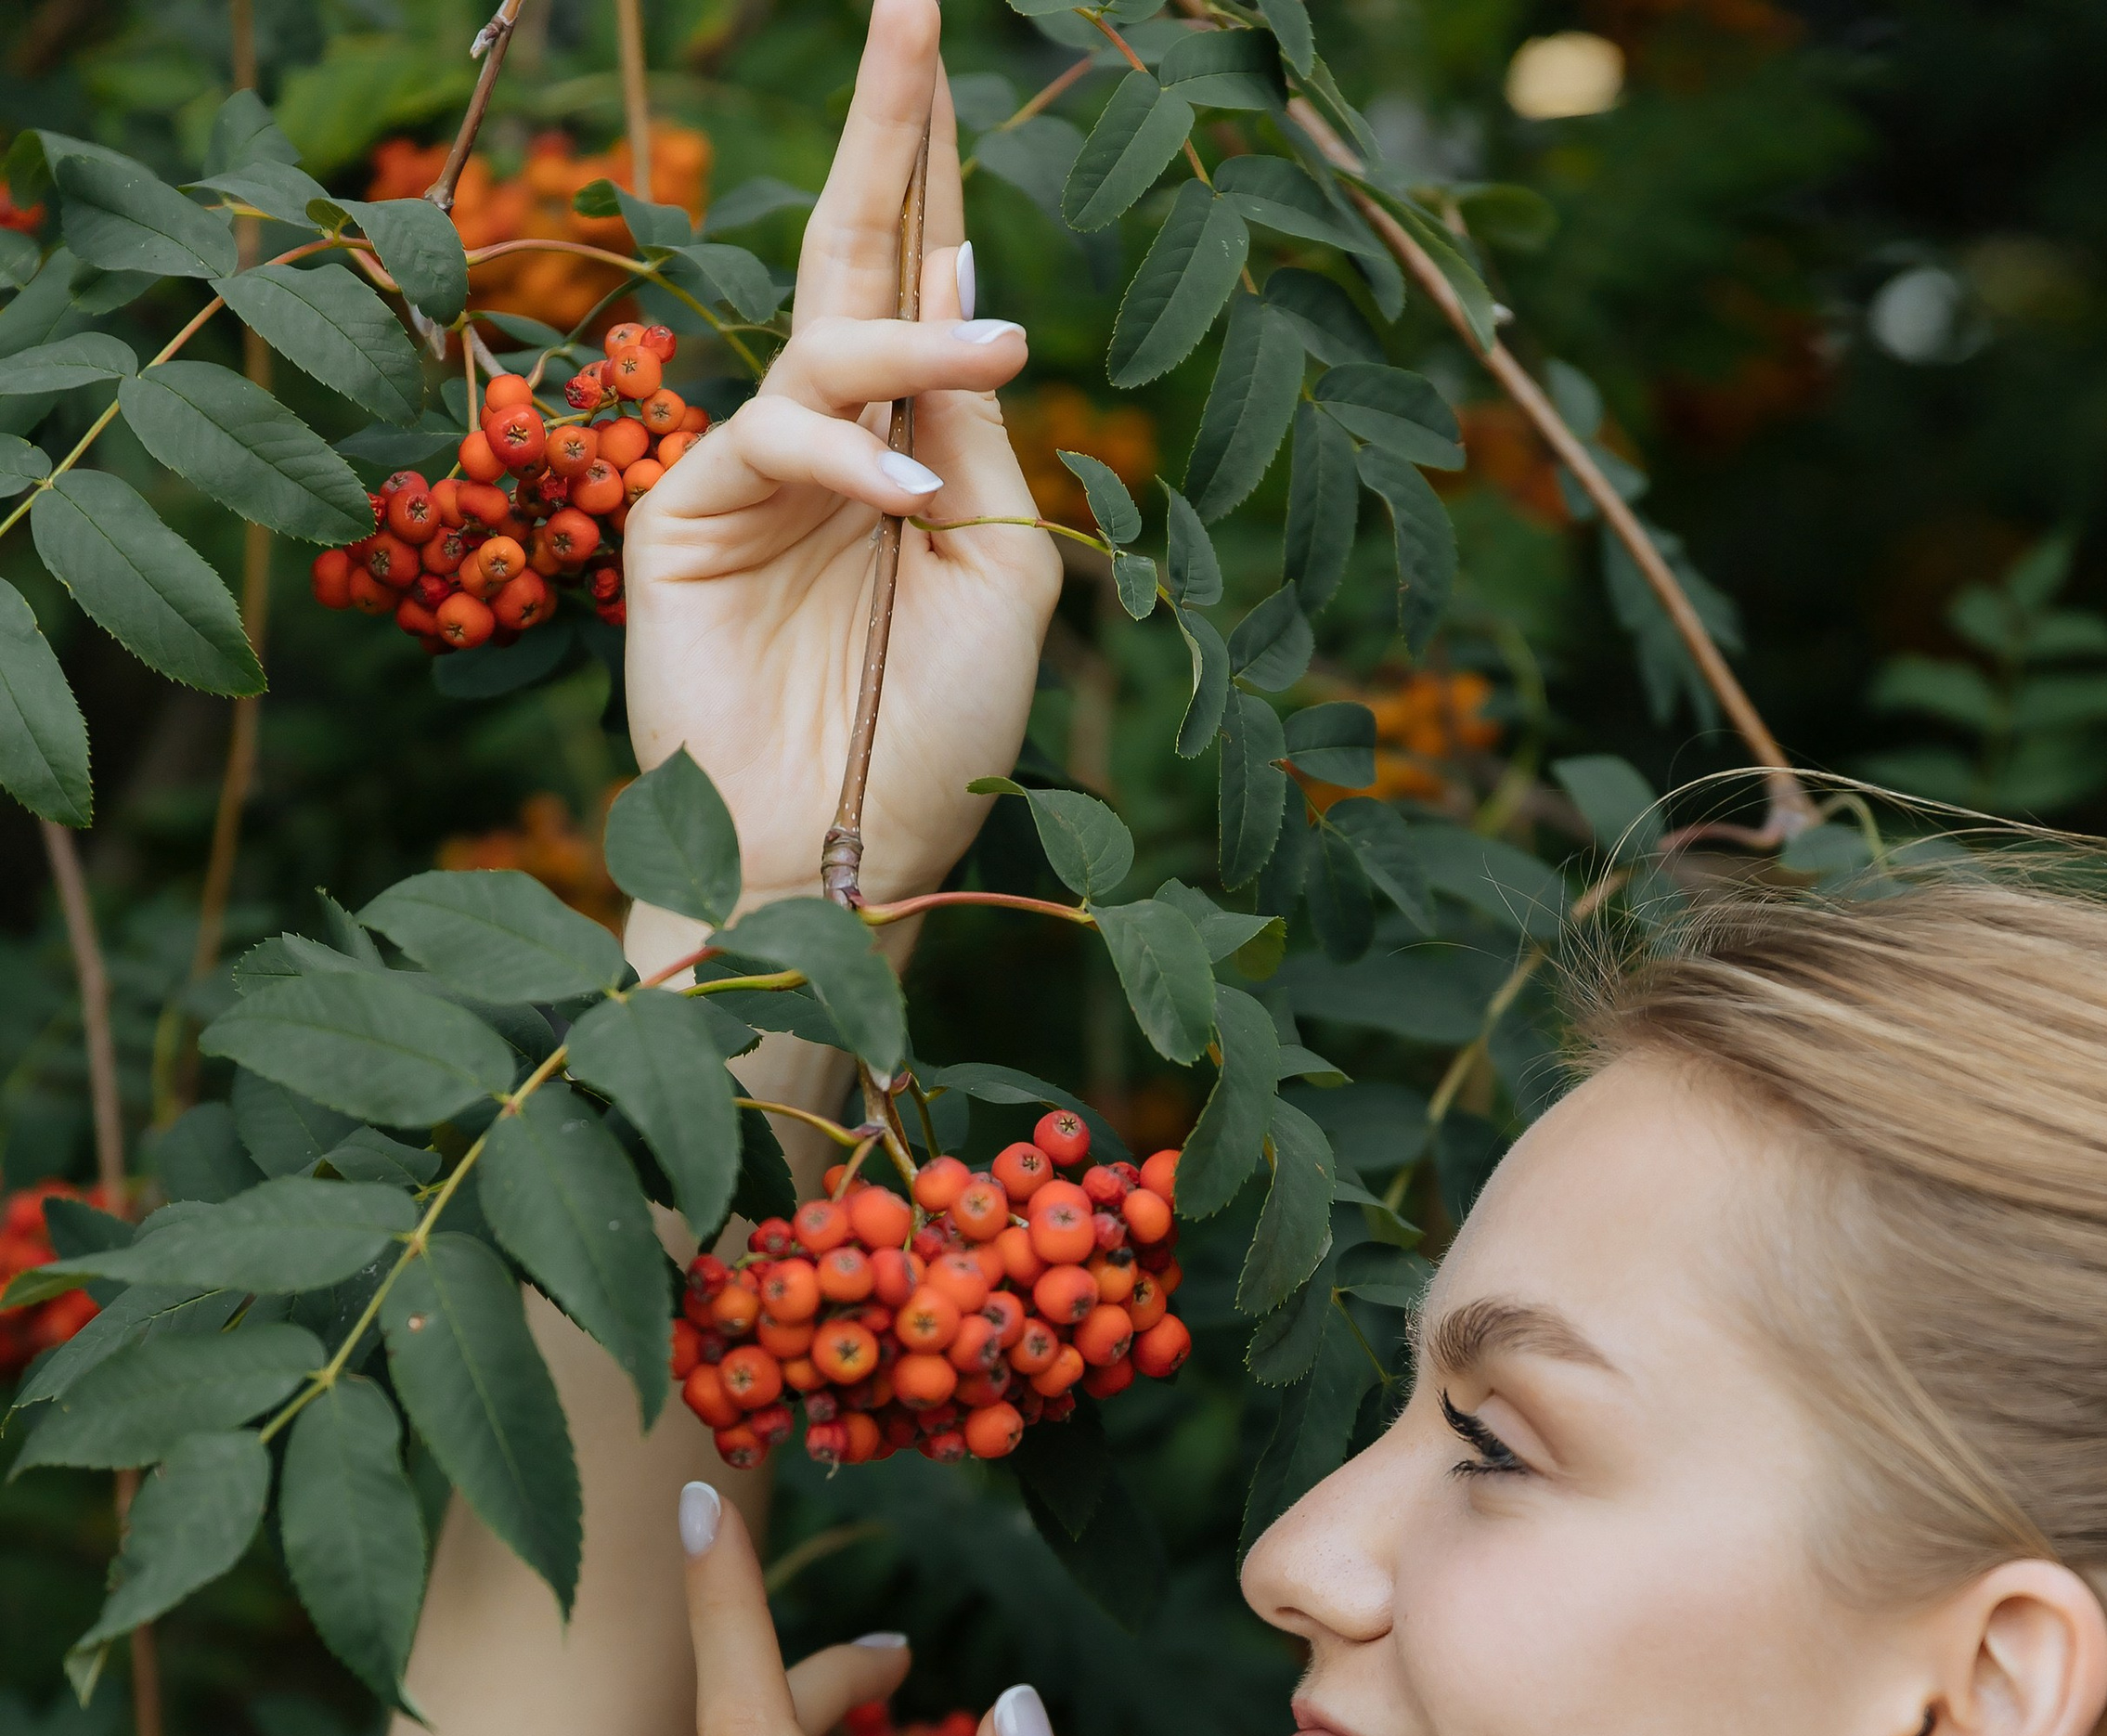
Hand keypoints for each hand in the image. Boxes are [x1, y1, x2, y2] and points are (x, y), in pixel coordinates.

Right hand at [621, 0, 1062, 904]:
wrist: (844, 864)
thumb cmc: (934, 742)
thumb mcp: (1001, 573)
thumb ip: (982, 431)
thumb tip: (958, 284)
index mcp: (909, 448)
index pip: (918, 278)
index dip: (934, 171)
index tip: (943, 48)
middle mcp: (830, 443)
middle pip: (853, 249)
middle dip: (888, 125)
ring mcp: (752, 475)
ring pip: (827, 338)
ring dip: (911, 325)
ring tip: (998, 340)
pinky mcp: (686, 515)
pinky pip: (776, 438)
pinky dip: (852, 457)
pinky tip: (908, 498)